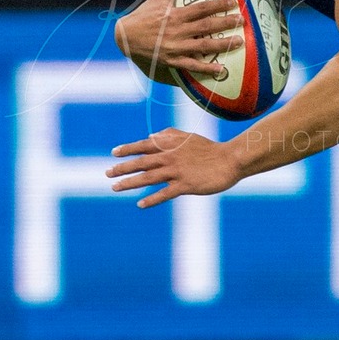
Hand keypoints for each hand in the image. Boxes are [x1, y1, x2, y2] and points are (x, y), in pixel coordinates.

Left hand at [107, 128, 242, 206]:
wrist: (230, 160)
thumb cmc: (209, 148)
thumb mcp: (187, 137)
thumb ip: (168, 135)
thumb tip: (150, 136)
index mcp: (170, 145)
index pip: (144, 145)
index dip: (128, 149)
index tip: (114, 153)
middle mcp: (170, 157)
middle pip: (141, 162)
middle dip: (123, 168)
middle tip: (108, 173)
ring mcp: (177, 172)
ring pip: (148, 178)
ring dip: (130, 183)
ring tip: (115, 187)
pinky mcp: (185, 185)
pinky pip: (164, 193)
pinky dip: (151, 199)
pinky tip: (140, 204)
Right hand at [114, 0, 243, 80]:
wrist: (126, 37)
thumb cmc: (145, 15)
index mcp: (175, 15)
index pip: (201, 8)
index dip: (218, 5)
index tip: (233, 2)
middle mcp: (177, 31)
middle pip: (206, 27)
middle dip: (226, 23)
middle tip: (242, 21)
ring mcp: (175, 47)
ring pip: (203, 46)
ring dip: (222, 44)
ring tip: (239, 41)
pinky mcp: (172, 61)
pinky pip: (192, 65)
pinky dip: (206, 68)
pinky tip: (220, 69)